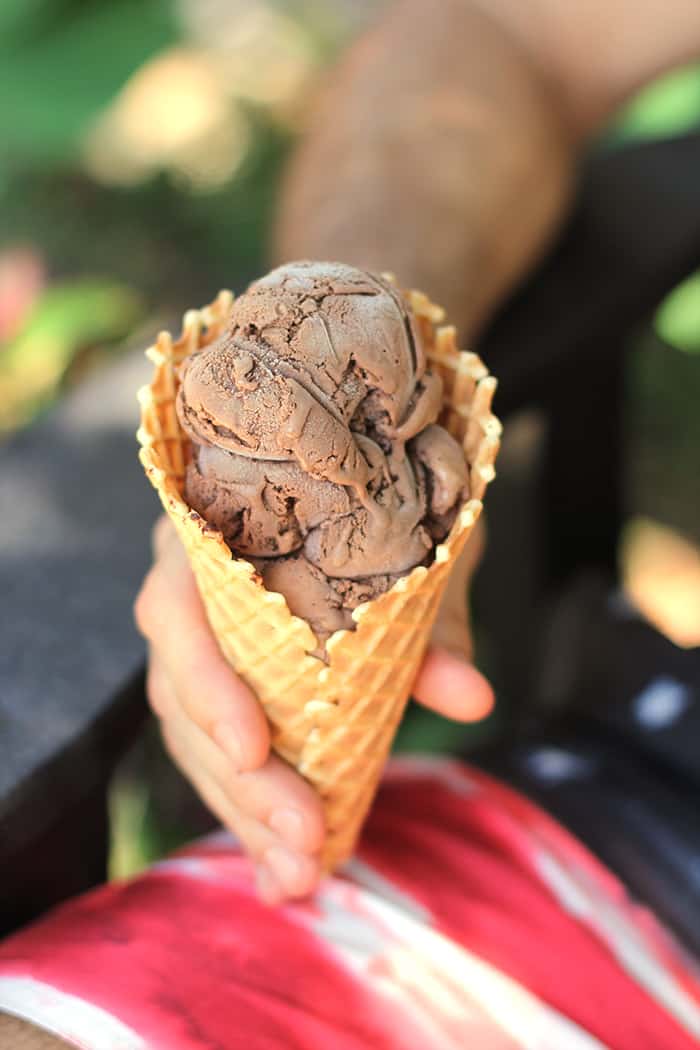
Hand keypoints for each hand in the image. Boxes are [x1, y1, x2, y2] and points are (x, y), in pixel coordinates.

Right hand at [135, 516, 492, 903]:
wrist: (387, 490)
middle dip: (242, 782)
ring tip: (299, 876)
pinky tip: (284, 864)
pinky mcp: (226, 683)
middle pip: (184, 694)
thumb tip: (470, 700)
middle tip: (304, 846)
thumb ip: (431, 620)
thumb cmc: (392, 505)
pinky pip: (220, 749)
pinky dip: (254, 808)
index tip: (255, 748)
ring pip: (194, 737)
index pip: (178, 609)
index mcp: (213, 533)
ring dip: (245, 812)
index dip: (207, 682)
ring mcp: (202, 638)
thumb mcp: (417, 548)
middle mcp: (191, 588)